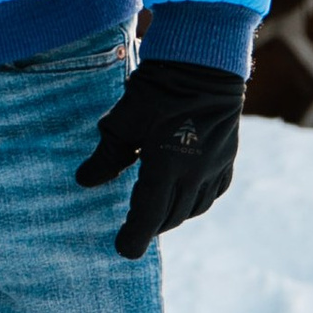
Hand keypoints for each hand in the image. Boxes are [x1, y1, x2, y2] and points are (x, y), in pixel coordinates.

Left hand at [74, 57, 243, 260]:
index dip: (134, 237)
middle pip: (170, 216)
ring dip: (172, 215)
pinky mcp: (227, 157)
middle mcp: (195, 173)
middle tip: (131, 228)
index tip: (123, 250)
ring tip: (154, 212)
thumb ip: (106, 155)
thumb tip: (85, 181)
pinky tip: (183, 195)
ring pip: (192, 208)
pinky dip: (195, 201)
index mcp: (167, 166)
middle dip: (149, 226)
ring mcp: (215, 166)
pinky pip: (212, 193)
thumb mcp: (124, 119)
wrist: (205, 62)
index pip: (148, 216)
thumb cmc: (159, 87)